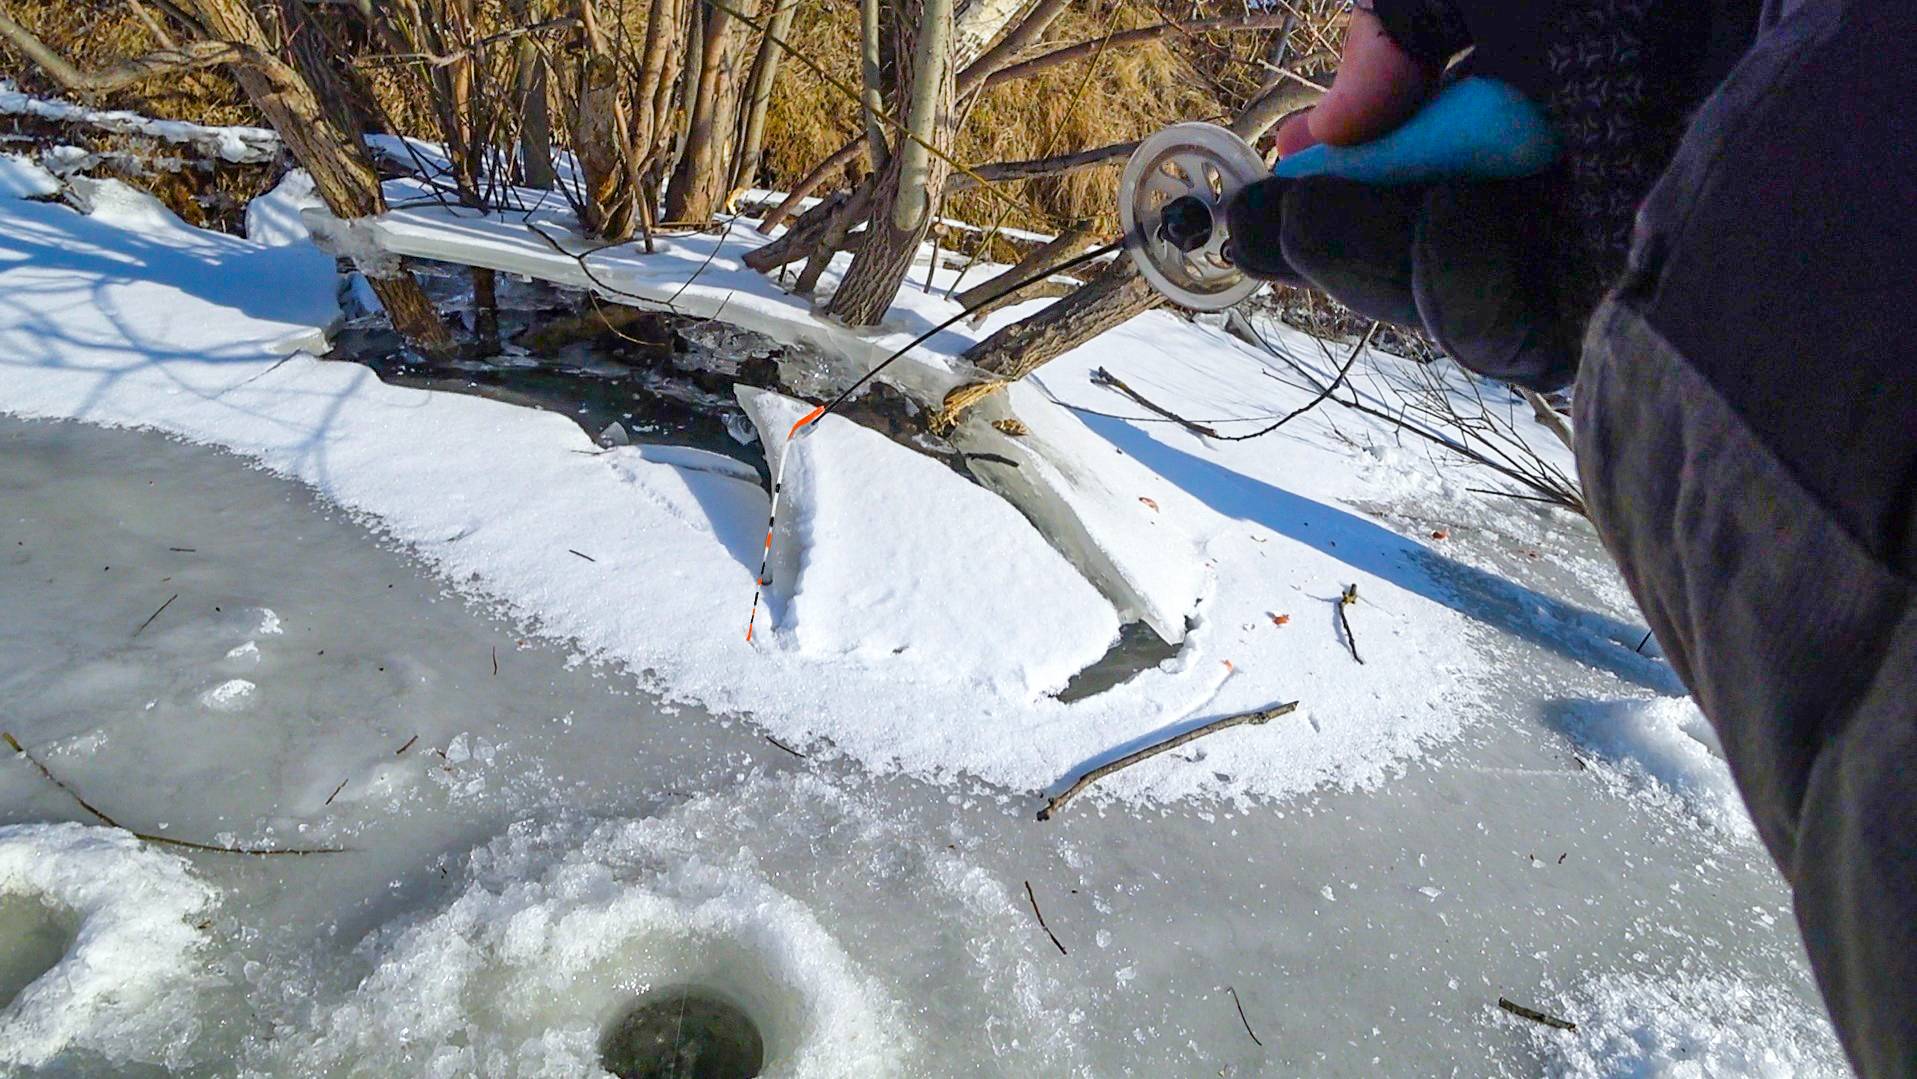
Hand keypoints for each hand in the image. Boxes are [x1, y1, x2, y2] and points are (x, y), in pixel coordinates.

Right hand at [1222, 0, 1745, 391]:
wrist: (1762, 39)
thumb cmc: (1640, 7)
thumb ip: (1397, 32)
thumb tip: (1331, 127)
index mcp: (1530, 103)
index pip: (1410, 162)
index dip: (1333, 175)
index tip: (1274, 171)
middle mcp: (1548, 186)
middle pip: (1405, 243)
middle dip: (1322, 234)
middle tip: (1254, 223)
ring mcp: (1575, 255)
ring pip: (1433, 297)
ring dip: (1363, 256)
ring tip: (1323, 211)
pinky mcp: (1607, 316)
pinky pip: (1499, 334)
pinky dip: (1452, 284)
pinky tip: (1451, 216)